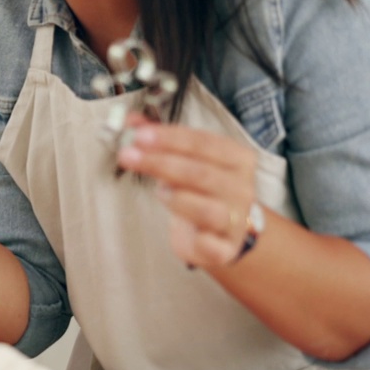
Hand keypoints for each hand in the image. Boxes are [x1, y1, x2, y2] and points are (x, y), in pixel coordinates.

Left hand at [115, 113, 258, 269]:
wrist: (223, 231)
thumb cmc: (200, 189)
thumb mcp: (183, 160)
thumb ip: (157, 139)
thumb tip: (129, 121)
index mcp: (236, 159)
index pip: (204, 142)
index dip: (170, 138)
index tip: (139, 135)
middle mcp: (241, 188)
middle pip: (200, 173)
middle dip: (160, 163)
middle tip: (128, 155)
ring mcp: (237, 219)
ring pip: (208, 209)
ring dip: (177, 198)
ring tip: (159, 191)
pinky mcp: (226, 248)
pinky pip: (212, 245)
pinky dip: (199, 240)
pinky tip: (186, 233)